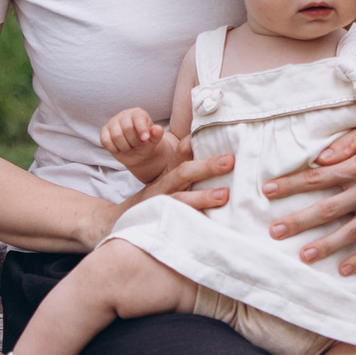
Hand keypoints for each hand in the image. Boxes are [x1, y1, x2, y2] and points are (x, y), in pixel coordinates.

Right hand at [100, 108, 181, 182]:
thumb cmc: (146, 143)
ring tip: (130, 147)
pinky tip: (120, 149)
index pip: (138, 118)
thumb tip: (158, 129)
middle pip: (127, 128)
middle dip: (134, 141)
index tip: (145, 139)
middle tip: (137, 145)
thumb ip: (157, 135)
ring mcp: (113, 123)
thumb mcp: (154, 141)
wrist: (137, 153)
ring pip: (116, 135)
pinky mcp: (104, 132)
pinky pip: (105, 141)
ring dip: (125, 147)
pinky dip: (114, 148)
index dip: (142, 130)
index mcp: (138, 113)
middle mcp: (124, 115)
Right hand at [105, 152, 235, 233]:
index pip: (182, 151)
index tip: (215, 131)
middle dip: (207, 166)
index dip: (195, 141)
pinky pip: (179, 223)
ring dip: (202, 197)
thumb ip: (191, 168)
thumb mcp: (171, 179)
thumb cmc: (160, 196)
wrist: (126, 219)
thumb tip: (223, 157)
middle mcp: (165, 186)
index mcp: (170, 172)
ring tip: (224, 195)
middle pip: (184, 172)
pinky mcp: (163, 222)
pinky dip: (193, 222)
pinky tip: (211, 224)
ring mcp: (162, 205)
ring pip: (181, 199)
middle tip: (229, 160)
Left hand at [262, 143, 355, 276]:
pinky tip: (343, 271)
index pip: (317, 177)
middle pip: (328, 208)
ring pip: (350, 231)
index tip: (267, 190)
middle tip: (274, 231)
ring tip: (303, 256)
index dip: (291, 184)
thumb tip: (317, 159)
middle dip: (300, 220)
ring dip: (326, 244)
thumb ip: (342, 149)